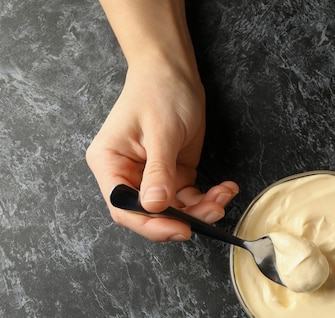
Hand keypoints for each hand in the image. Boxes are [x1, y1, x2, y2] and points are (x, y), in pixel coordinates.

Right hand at [86, 62, 237, 240]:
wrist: (174, 72)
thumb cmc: (160, 91)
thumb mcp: (162, 132)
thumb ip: (159, 171)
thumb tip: (154, 206)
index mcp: (109, 164)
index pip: (124, 207)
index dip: (151, 224)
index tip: (182, 228)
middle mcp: (126, 175)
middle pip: (150, 214)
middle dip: (184, 217)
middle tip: (213, 211)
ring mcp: (150, 177)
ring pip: (173, 209)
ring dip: (201, 208)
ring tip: (223, 195)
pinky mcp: (173, 174)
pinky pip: (188, 197)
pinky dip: (207, 198)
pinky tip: (225, 189)